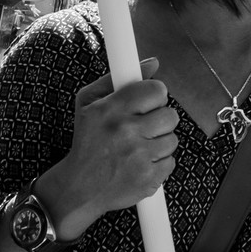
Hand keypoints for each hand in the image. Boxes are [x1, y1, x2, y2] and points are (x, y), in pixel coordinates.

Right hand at [42, 59, 177, 237]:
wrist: (78, 188)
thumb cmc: (87, 142)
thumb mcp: (89, 104)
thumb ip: (118, 78)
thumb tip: (153, 63)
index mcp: (111, 109)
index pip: (157, 90)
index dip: (154, 97)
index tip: (145, 105)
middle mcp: (125, 131)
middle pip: (170, 115)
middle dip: (158, 122)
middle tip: (140, 130)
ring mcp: (138, 157)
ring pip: (172, 139)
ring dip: (158, 144)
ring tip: (136, 149)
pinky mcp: (148, 178)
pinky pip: (171, 162)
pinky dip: (158, 164)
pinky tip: (138, 165)